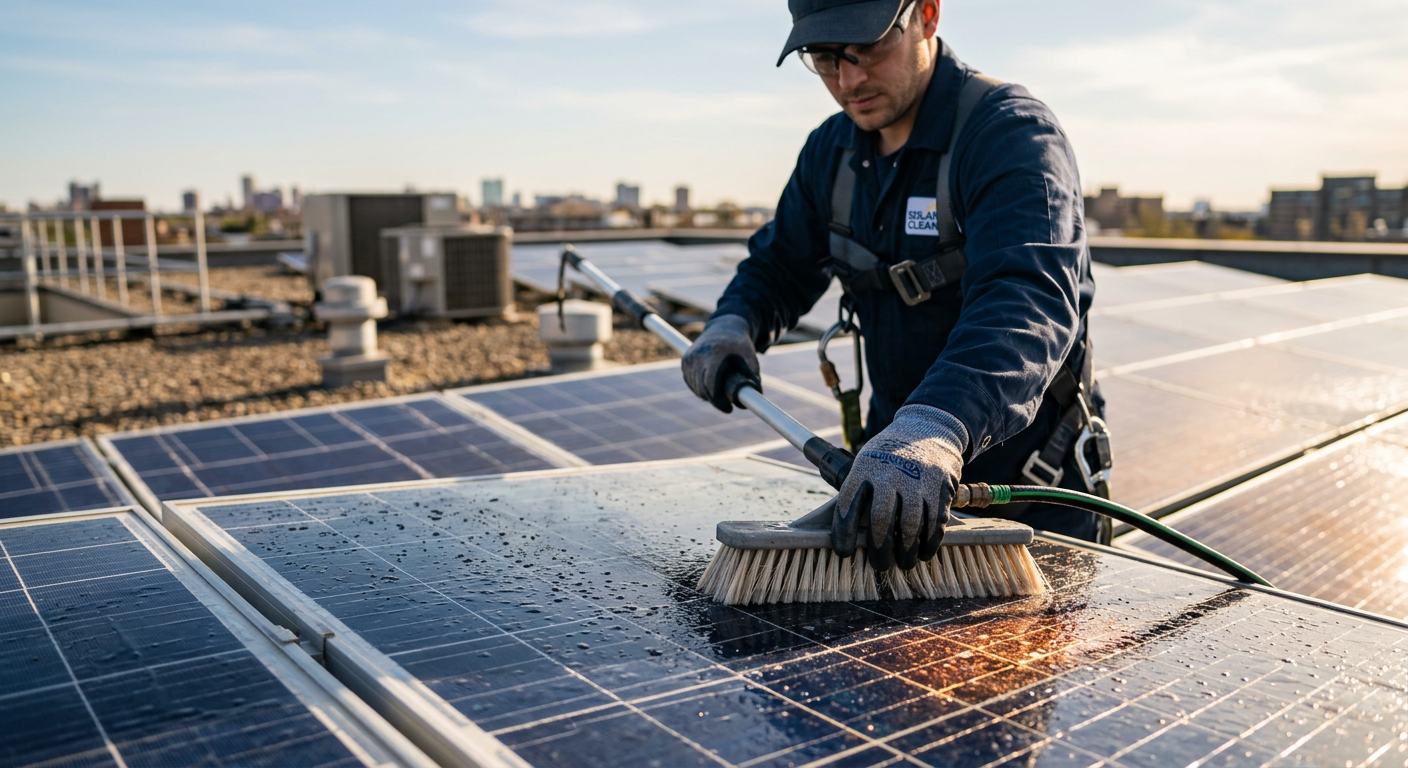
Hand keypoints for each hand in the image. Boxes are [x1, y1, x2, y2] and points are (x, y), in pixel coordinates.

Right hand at [682, 315, 760, 412]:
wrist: (725, 326)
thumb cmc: (740, 345)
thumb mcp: (751, 360)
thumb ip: (752, 380)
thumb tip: (749, 403)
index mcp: (715, 352)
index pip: (711, 383)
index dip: (719, 400)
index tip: (729, 408)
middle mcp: (699, 354)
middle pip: (703, 388)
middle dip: (715, 400)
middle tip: (727, 405)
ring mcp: (689, 357)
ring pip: (697, 388)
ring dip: (708, 395)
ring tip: (721, 391)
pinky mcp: (685, 360)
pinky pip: (691, 383)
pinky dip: (700, 388)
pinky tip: (710, 386)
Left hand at [833, 405, 966, 570]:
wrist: (928, 429)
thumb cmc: (890, 456)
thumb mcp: (868, 462)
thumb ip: (861, 491)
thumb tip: (851, 533)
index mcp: (865, 468)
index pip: (848, 505)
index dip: (844, 533)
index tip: (844, 553)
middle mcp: (890, 473)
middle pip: (881, 518)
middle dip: (879, 548)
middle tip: (880, 565)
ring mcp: (917, 480)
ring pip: (911, 524)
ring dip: (907, 550)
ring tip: (904, 563)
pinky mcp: (940, 486)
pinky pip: (935, 521)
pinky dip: (930, 542)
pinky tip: (924, 552)